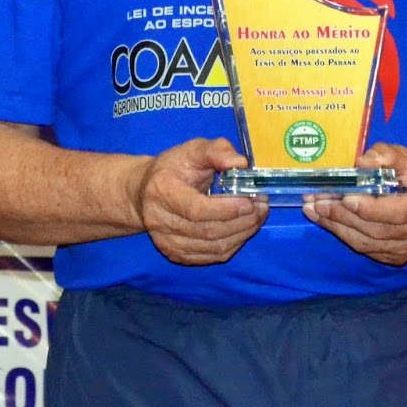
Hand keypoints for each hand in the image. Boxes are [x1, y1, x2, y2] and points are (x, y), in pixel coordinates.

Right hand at [135, 137, 267, 264]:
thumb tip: (241, 164)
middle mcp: (160, 221)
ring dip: (242, 234)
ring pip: (213, 247)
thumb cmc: (172, 168)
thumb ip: (217, 151)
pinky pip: (212, 256)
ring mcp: (167, 242)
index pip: (196, 209)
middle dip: (241, 221)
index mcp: (162, 191)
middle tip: (262, 207)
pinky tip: (244, 229)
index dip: (226, 209)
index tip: (250, 201)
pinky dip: (234, 244)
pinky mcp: (176, 255)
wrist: (144, 193)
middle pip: (208, 231)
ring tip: (258, 217)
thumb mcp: (192, 150)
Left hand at [302, 142, 406, 265]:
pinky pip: (367, 250)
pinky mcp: (399, 257)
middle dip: (342, 216)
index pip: (398, 212)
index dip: (370, 208)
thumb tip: (360, 162)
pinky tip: (328, 222)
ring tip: (313, 211)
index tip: (345, 197)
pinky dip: (345, 236)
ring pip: (368, 244)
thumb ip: (385, 156)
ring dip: (337, 228)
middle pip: (377, 230)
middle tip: (316, 202)